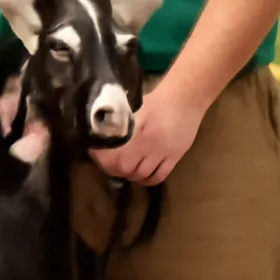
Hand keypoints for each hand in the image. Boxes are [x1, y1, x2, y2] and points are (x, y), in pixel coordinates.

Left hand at [89, 85, 205, 184]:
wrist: (185, 99)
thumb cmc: (157, 100)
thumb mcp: (132, 108)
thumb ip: (119, 122)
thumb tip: (101, 131)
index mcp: (133, 128)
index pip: (112, 150)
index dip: (101, 156)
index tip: (95, 153)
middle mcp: (146, 142)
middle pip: (125, 167)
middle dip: (115, 170)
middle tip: (111, 166)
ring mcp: (161, 152)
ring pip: (142, 174)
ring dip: (131, 176)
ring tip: (126, 172)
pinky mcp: (175, 157)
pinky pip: (160, 176)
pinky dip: (149, 180)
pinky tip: (143, 178)